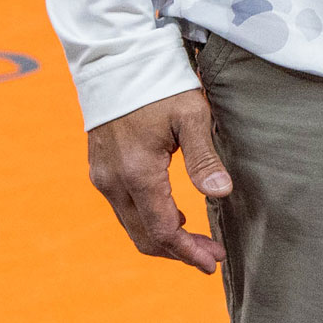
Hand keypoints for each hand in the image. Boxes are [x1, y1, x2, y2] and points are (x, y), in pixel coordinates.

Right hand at [86, 88, 230, 271]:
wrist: (115, 61)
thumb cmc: (160, 84)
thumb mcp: (191, 115)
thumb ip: (203, 159)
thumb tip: (222, 194)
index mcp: (137, 173)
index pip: (162, 230)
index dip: (187, 251)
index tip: (212, 261)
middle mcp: (113, 182)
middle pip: (144, 236)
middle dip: (178, 251)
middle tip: (211, 254)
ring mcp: (102, 178)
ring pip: (132, 224)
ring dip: (163, 237)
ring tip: (197, 238)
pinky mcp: (100, 170)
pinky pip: (124, 208)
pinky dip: (148, 219)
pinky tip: (173, 213)